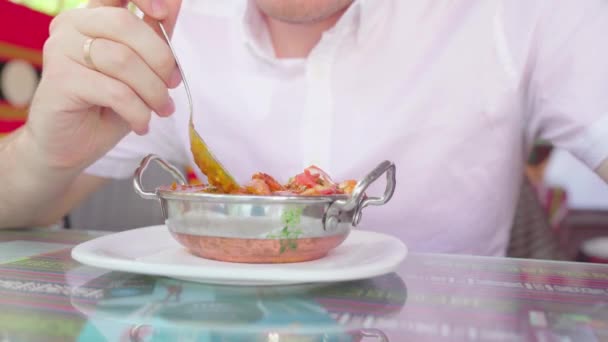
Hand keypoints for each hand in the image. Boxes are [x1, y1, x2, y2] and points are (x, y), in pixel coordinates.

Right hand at [24, 0, 182, 170]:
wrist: (71, 146)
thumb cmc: (106, 107)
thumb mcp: (140, 70)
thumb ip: (154, 37)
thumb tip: (176, 2)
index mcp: (93, 17)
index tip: (165, 14)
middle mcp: (72, 25)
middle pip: (127, 25)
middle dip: (161, 60)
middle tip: (172, 86)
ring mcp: (61, 50)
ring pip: (123, 60)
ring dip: (153, 91)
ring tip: (160, 110)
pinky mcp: (60, 80)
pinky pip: (114, 91)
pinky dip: (137, 111)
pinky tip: (140, 124)